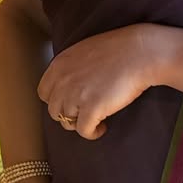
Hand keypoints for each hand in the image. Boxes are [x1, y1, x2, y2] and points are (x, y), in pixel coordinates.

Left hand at [37, 24, 158, 139]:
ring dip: (81, 123)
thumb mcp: (83, 52)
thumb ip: (70, 69)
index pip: (44, 93)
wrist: (139, 53)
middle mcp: (63, 81)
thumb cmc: (117, 50)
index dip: (57, 100)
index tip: (71, 102)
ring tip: (96, 118)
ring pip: (67, 122)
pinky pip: (84, 131)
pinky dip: (93, 132)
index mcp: (59, 65)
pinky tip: (103, 126)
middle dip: (68, 114)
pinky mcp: (91, 109)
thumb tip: (67, 86)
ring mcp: (75, 95)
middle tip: (85, 112)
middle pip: (54, 110)